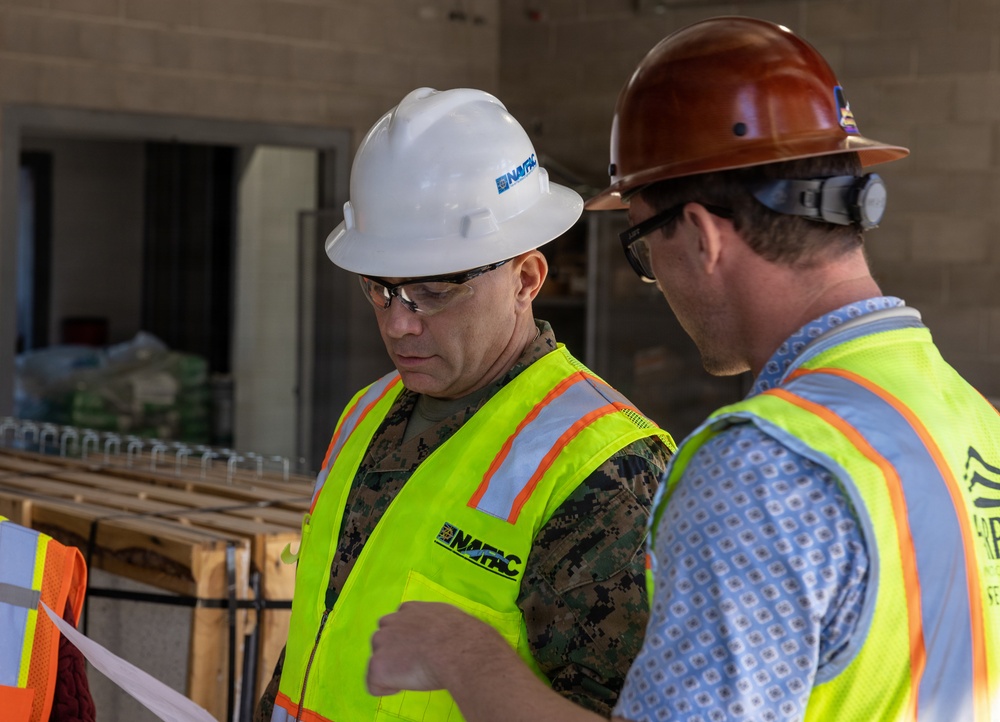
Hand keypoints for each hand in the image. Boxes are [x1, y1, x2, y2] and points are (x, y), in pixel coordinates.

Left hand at [367, 601, 504, 696]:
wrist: (459, 650)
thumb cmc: (464, 636)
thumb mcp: (450, 618)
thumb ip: (437, 623)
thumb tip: (447, 635)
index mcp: (410, 609)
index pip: (398, 623)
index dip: (408, 641)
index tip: (421, 651)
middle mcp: (392, 621)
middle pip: (383, 639)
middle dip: (395, 653)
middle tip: (417, 665)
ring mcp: (382, 642)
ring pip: (378, 660)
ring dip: (391, 669)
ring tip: (414, 676)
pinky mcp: (378, 665)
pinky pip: (374, 684)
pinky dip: (387, 689)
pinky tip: (405, 686)